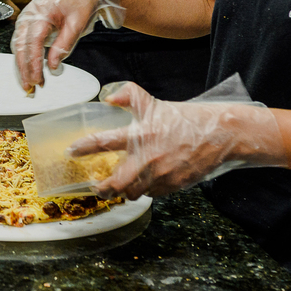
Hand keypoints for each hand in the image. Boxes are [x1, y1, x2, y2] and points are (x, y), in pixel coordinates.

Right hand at [11, 0, 124, 89]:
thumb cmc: (81, 3)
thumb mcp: (77, 24)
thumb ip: (64, 45)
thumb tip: (54, 67)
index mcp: (41, 12)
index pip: (33, 42)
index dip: (33, 63)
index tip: (37, 79)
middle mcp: (29, 15)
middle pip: (20, 46)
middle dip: (24, 69)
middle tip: (30, 88)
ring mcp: (26, 18)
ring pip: (18, 46)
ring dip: (22, 65)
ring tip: (30, 84)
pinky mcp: (28, 23)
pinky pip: (21, 43)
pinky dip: (24, 58)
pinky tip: (29, 70)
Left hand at [68, 79, 286, 199]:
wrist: (220, 134)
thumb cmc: (185, 118)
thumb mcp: (154, 103)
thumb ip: (129, 96)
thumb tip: (108, 99)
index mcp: (140, 134)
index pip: (103, 142)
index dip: (83, 148)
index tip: (70, 152)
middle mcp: (148, 157)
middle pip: (117, 183)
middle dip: (103, 188)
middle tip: (96, 187)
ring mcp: (161, 174)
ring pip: (134, 191)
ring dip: (125, 191)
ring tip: (119, 186)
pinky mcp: (174, 186)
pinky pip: (153, 194)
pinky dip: (146, 190)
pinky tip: (146, 182)